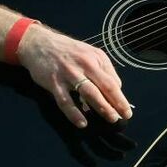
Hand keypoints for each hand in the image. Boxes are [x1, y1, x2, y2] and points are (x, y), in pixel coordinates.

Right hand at [17, 24, 132, 128]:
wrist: (39, 43)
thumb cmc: (69, 51)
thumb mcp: (91, 53)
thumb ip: (104, 69)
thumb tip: (117, 88)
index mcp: (95, 59)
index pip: (112, 81)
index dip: (121, 98)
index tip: (126, 111)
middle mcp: (84, 65)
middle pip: (104, 87)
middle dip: (115, 104)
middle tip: (122, 118)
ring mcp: (69, 74)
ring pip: (88, 93)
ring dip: (101, 107)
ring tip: (110, 119)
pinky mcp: (54, 82)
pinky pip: (65, 101)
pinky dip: (74, 113)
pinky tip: (82, 123)